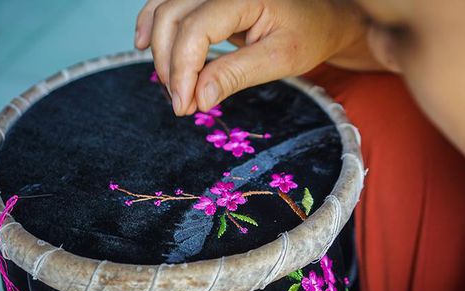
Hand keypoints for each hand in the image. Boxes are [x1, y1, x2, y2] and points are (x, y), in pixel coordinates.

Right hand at [135, 0, 379, 115]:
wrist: (321, 16)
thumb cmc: (308, 35)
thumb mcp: (279, 59)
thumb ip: (236, 75)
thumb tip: (198, 98)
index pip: (196, 29)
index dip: (183, 70)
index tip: (184, 106)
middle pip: (172, 17)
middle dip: (168, 64)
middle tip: (181, 104)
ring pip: (163, 9)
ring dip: (157, 47)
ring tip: (169, 85)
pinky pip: (167, 3)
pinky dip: (153, 24)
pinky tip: (143, 45)